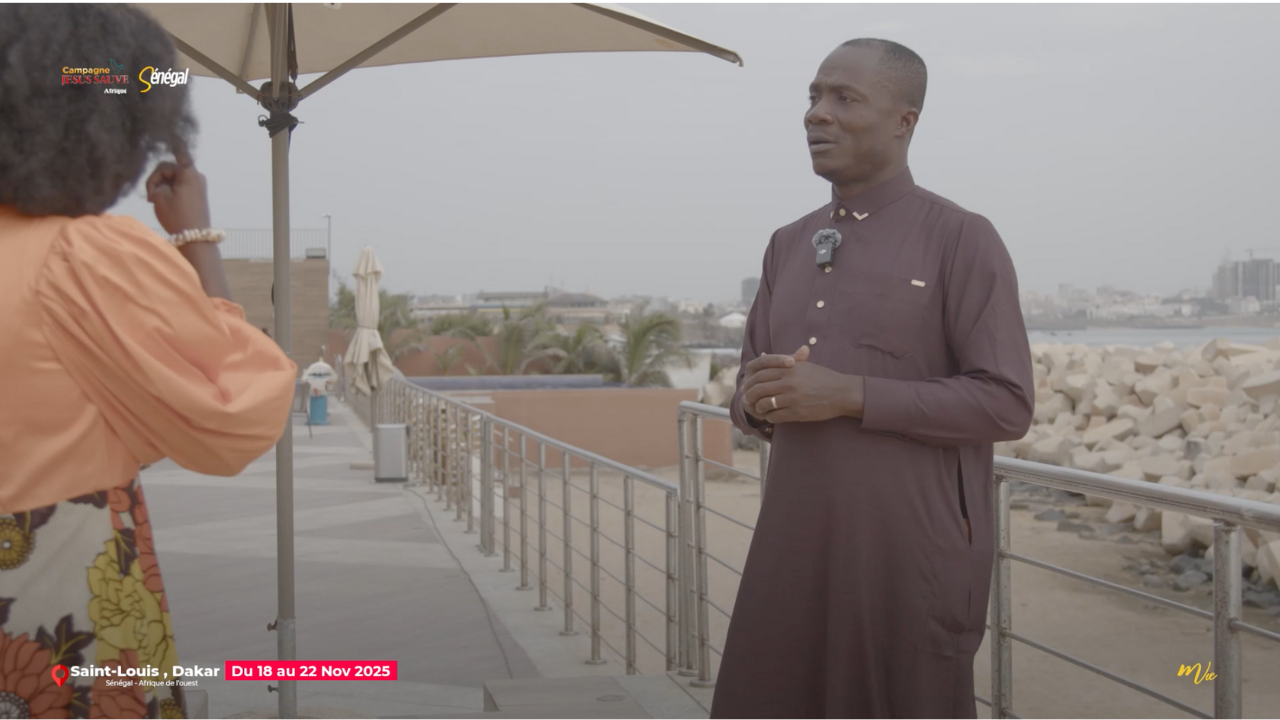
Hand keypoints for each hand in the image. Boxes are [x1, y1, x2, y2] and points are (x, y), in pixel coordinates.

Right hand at [146, 148, 210, 233]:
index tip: (175, 134)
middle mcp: (196, 176)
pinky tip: (161, 201)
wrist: (194, 238)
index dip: (173, 144)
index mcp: (189, 172)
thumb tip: (164, 182)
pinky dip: (169, 191)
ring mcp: (198, 185)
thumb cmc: (177, 215)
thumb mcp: (160, 195)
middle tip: (151, 197)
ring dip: (162, 186)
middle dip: (157, 179)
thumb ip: (158, 181)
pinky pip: (179, 186)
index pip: (172, 158)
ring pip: (173, 178)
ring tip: (155, 202)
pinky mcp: (196, 195)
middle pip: (169, 168)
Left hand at [743, 345, 862, 422]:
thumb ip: (782, 361)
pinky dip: (769, 417)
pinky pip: (775, 416)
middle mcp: (788, 382)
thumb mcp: (803, 365)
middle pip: (759, 389)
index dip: (751, 381)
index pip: (760, 373)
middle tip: (747, 399)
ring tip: (759, 409)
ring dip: (758, 408)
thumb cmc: (823, 377)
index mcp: (788, 368)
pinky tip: (770, 416)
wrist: (842, 392)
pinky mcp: (797, 412)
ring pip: (764, 403)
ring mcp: (792, 398)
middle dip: (750, 395)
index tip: (747, 386)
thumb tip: (763, 355)